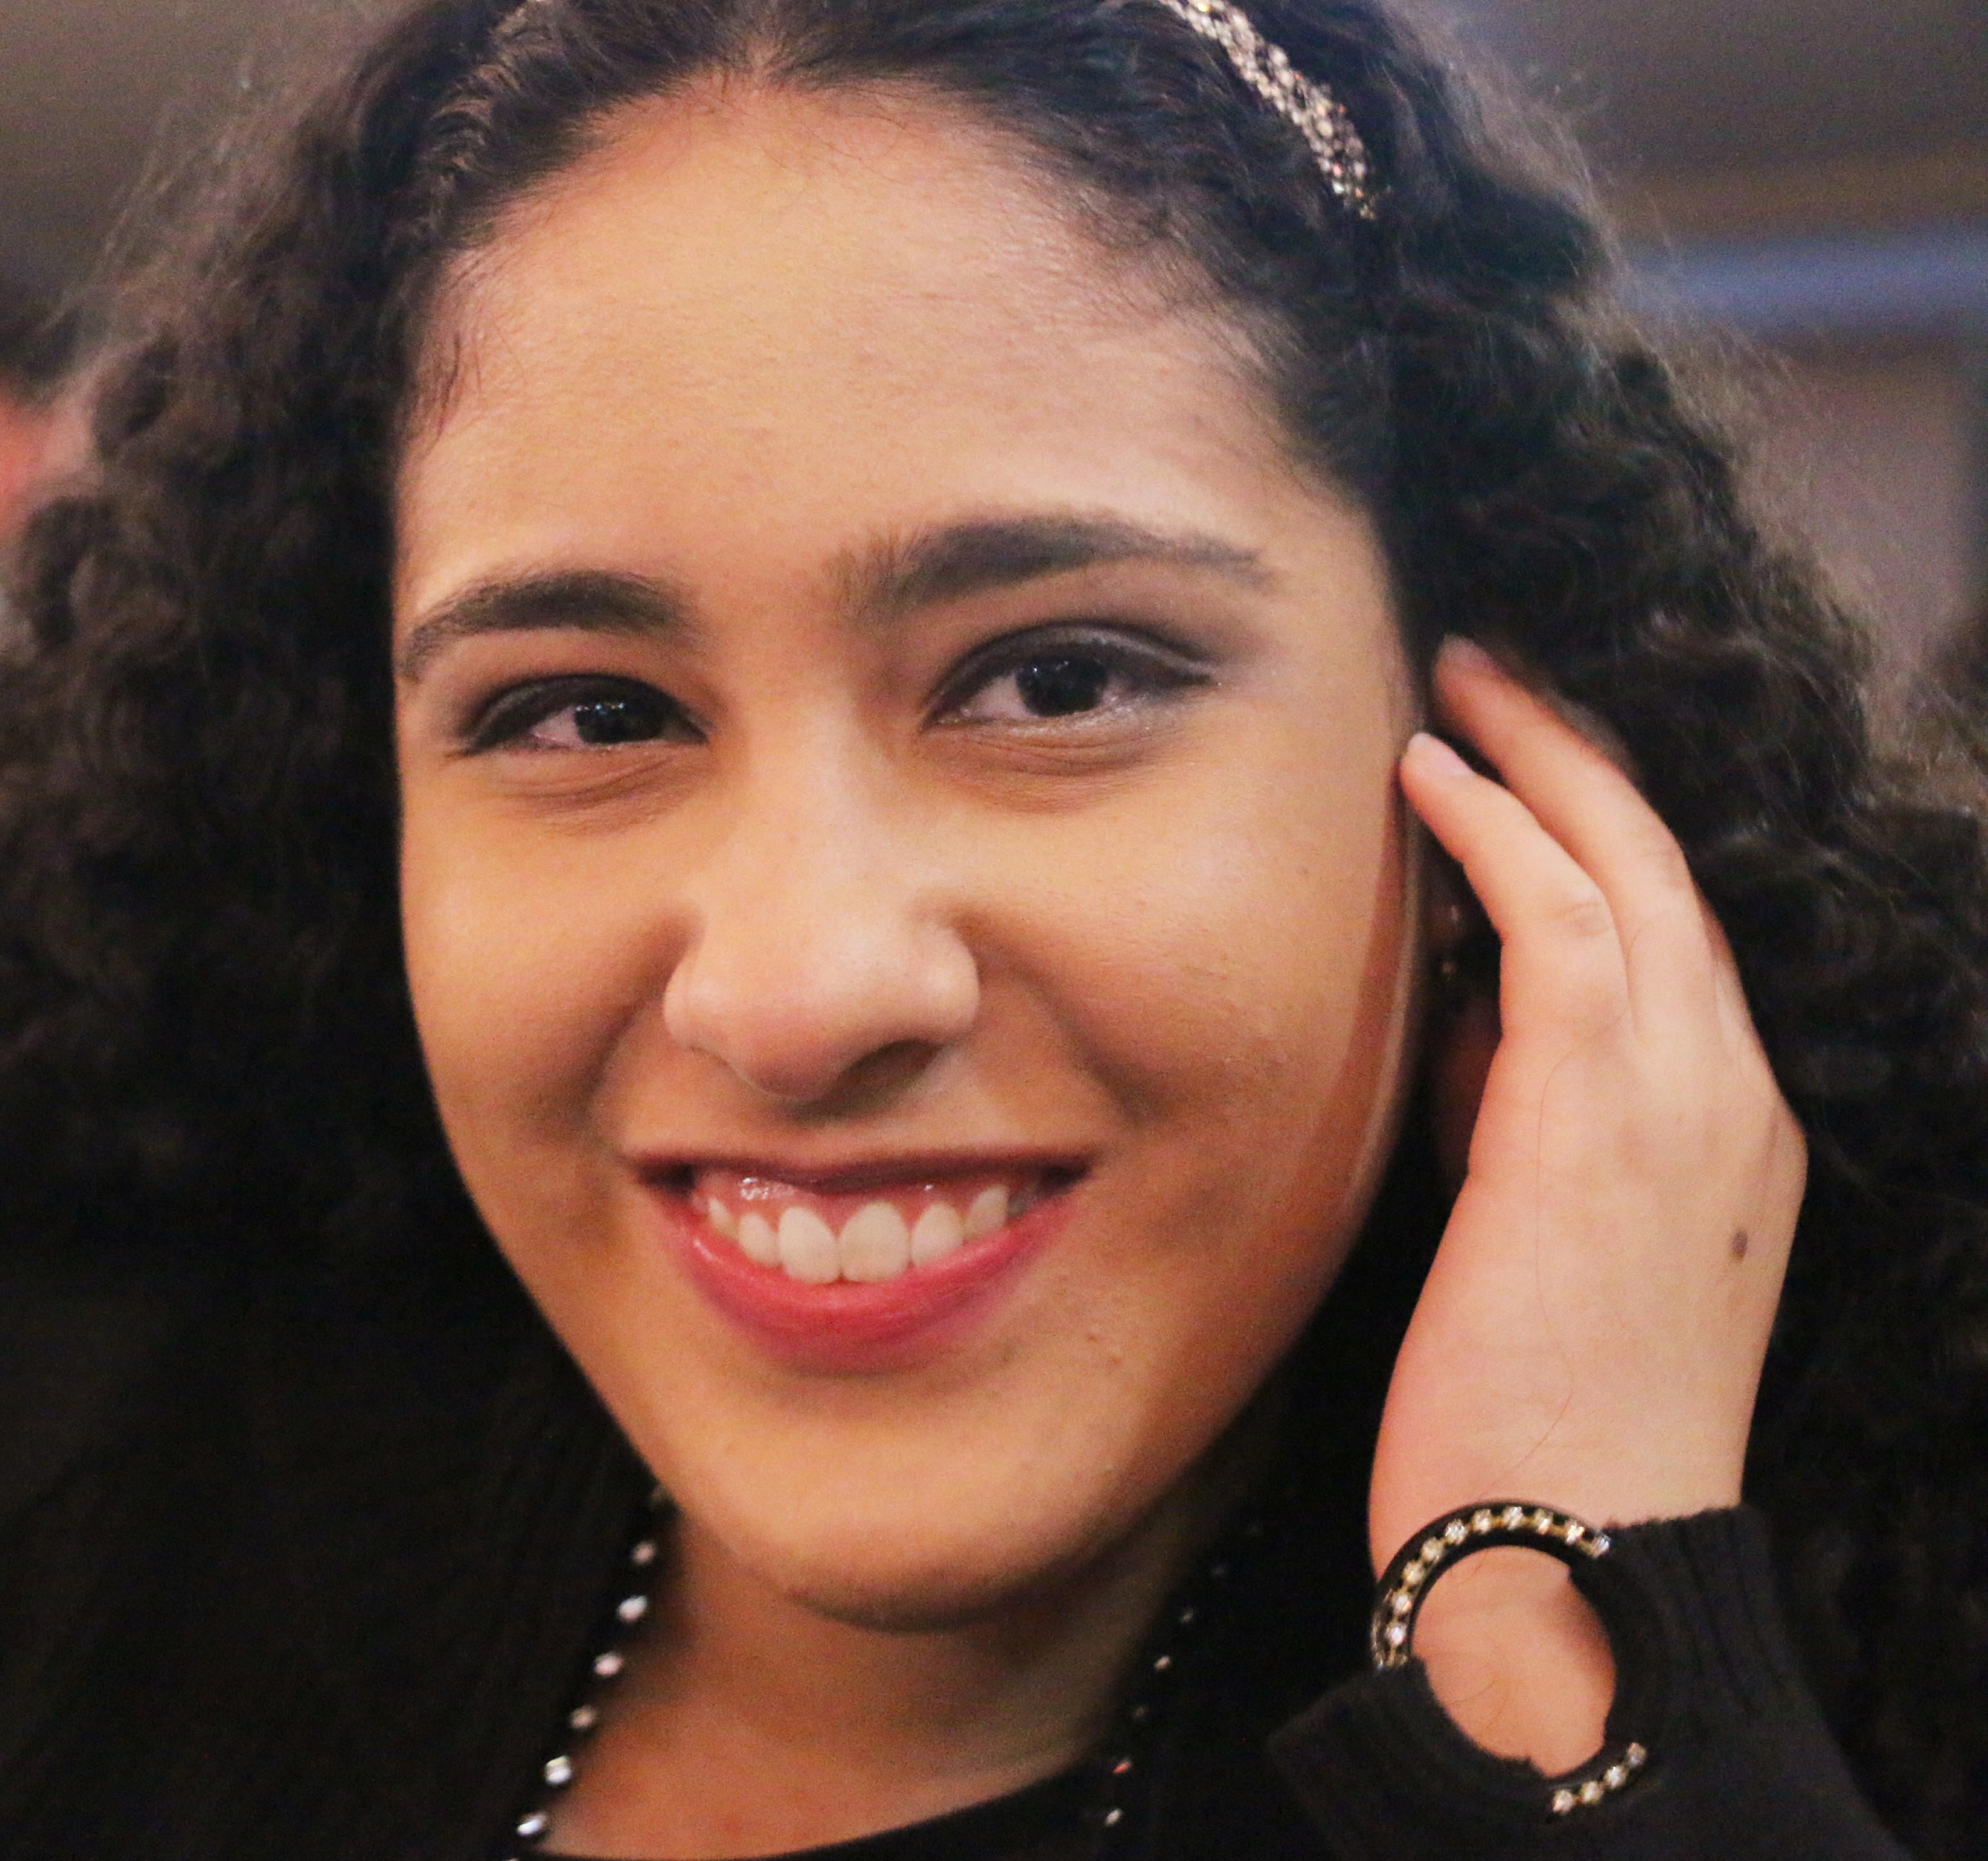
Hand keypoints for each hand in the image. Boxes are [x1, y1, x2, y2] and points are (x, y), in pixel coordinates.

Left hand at [1374, 637, 1806, 1764]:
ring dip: (1542, 760)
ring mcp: (1683, 1104)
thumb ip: (1525, 1131)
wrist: (1568, 1567)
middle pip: (1666, 874)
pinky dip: (1499, 832)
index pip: (1668, 942)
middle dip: (1581, 761)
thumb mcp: (1543, 1248)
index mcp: (1726, 1136)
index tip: (1519, 772)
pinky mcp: (1601, 1119)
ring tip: (1465, 682)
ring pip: (1626, 871)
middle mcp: (1730, 1099)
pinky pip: (1559, 922)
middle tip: (1498, 677)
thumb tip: (1465, 1042)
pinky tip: (1433, 769)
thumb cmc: (1533, 1426)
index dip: (1597, 837)